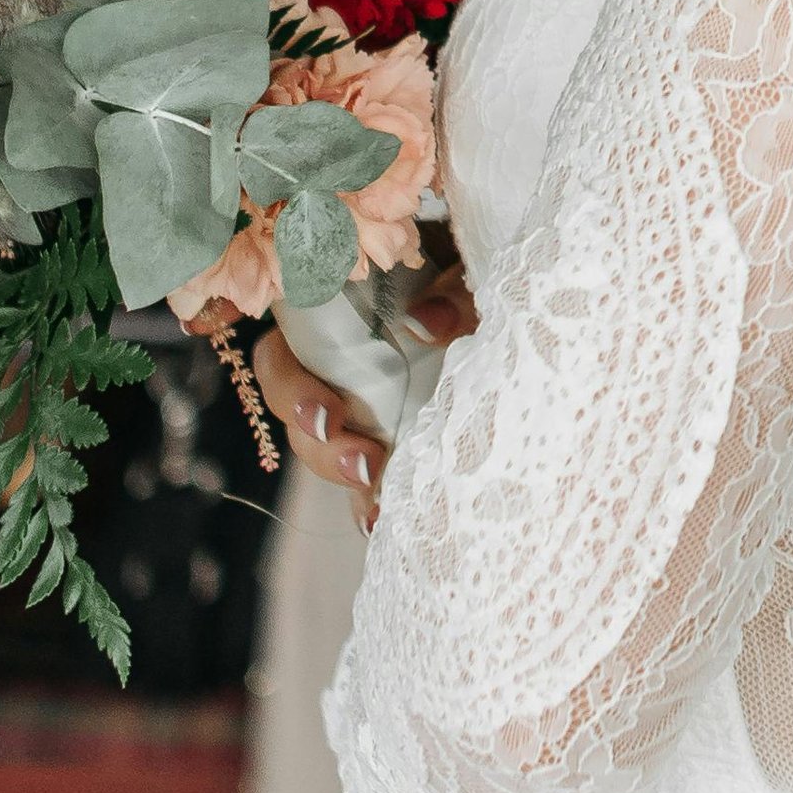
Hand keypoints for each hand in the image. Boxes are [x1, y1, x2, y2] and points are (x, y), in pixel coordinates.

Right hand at [251, 266, 478, 532]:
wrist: (512, 298)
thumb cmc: (476, 271)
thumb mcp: (469, 270)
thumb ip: (452, 291)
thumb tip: (424, 324)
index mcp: (335, 305)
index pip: (281, 348)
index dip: (288, 387)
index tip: (325, 417)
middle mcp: (332, 353)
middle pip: (290, 404)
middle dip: (315, 441)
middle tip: (362, 460)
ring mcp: (356, 395)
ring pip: (317, 440)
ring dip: (336, 468)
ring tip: (376, 495)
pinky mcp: (384, 430)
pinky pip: (358, 470)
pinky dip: (364, 498)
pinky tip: (377, 522)